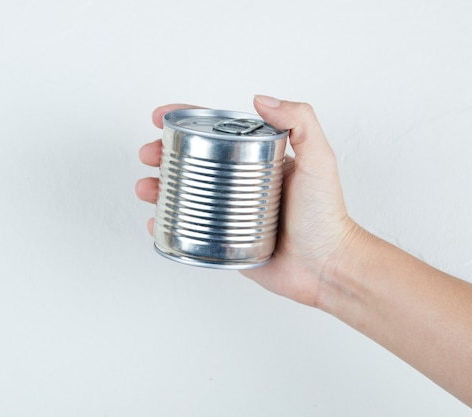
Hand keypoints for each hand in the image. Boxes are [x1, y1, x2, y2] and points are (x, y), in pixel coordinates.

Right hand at [135, 96, 360, 306]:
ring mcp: (229, 212)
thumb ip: (300, 122)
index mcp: (257, 159)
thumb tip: (260, 98)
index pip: (216, 133)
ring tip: (145, 189)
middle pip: (192, 161)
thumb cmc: (326, 214)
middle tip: (148, 155)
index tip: (160, 117)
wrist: (326, 266)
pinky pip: (188, 229)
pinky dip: (167, 225)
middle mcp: (240, 183)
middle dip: (162, 154)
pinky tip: (155, 222)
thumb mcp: (319, 159)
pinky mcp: (223, 240)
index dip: (186, 122)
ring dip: (158, 188)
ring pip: (184, 194)